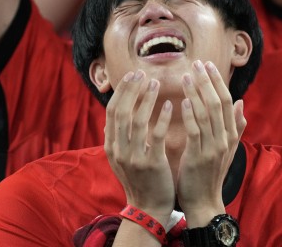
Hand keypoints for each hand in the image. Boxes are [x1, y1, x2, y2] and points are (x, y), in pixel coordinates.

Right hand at [104, 70, 175, 226]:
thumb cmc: (139, 179)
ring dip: (146, 98)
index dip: (121, 91)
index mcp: (111, 146)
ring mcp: (133, 157)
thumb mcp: (122, 158)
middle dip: (131, 89)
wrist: (147, 209)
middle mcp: (118, 150)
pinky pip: (156, 135)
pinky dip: (161, 117)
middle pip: (121, 111)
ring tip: (156, 83)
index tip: (132, 75)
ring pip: (137, 120)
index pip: (112, 111)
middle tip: (142, 73)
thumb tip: (113, 115)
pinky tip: (170, 104)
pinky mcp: (151, 164)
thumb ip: (118, 137)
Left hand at [176, 61, 245, 226]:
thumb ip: (235, 126)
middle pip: (218, 103)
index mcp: (230, 134)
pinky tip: (182, 102)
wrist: (204, 202)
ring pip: (206, 114)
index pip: (227, 101)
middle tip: (196, 63)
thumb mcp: (227, 148)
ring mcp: (213, 148)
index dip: (218, 81)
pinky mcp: (199, 157)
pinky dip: (190, 115)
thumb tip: (241, 102)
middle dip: (207, 81)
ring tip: (186, 76)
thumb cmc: (210, 173)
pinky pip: (196, 132)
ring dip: (196, 93)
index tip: (207, 64)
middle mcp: (225, 139)